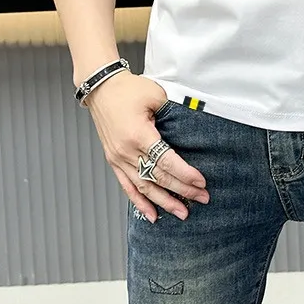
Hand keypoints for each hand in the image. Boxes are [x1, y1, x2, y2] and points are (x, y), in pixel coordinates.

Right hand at [85, 72, 208, 221]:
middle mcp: (126, 151)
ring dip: (164, 202)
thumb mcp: (156, 94)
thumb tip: (192, 130)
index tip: (201, 182)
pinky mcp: (113, 160)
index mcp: (138, 134)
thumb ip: (173, 113)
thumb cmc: (129, 89)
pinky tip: (152, 215)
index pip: (166, 161)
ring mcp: (118, 158)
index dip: (185, 174)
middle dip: (182, 190)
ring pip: (143, 188)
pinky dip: (140, 203)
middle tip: (202, 198)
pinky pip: (127, 187)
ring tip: (182, 213)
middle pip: (158, 178)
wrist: (102, 88)